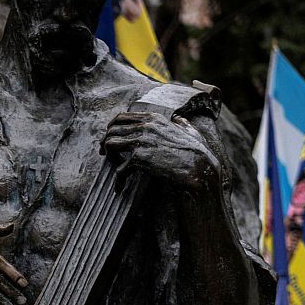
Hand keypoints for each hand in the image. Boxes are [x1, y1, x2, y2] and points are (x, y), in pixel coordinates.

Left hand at [101, 111, 218, 193]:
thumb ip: (181, 123)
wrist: (198, 167)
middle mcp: (144, 126)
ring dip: (110, 157)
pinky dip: (118, 180)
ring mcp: (140, 141)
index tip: (110, 138)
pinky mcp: (139, 158)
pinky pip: (119, 169)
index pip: (120, 117)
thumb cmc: (196, 152)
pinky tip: (120, 187)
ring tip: (116, 166)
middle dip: (105, 142)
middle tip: (106, 154)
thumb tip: (179, 119)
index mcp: (153, 118)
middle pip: (111, 130)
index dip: (111, 128)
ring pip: (109, 144)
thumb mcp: (190, 131)